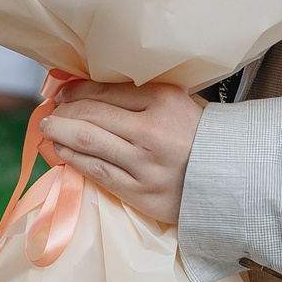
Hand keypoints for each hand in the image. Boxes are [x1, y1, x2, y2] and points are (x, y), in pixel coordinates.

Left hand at [39, 79, 205, 226]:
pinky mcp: (139, 192)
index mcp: (164, 100)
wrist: (232, 178)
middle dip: (62, 112)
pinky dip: (72, 159)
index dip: (76, 91)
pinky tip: (60, 151)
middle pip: (90, 115)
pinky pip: (95, 172)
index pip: (105, 90)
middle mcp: (152, 130)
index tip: (63, 93)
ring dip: (59, 133)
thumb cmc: (201, 136)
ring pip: (87, 142)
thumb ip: (141, 94)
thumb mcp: (179, 102)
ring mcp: (144, 164)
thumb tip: (89, 89)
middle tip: (51, 112)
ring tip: (49, 129)